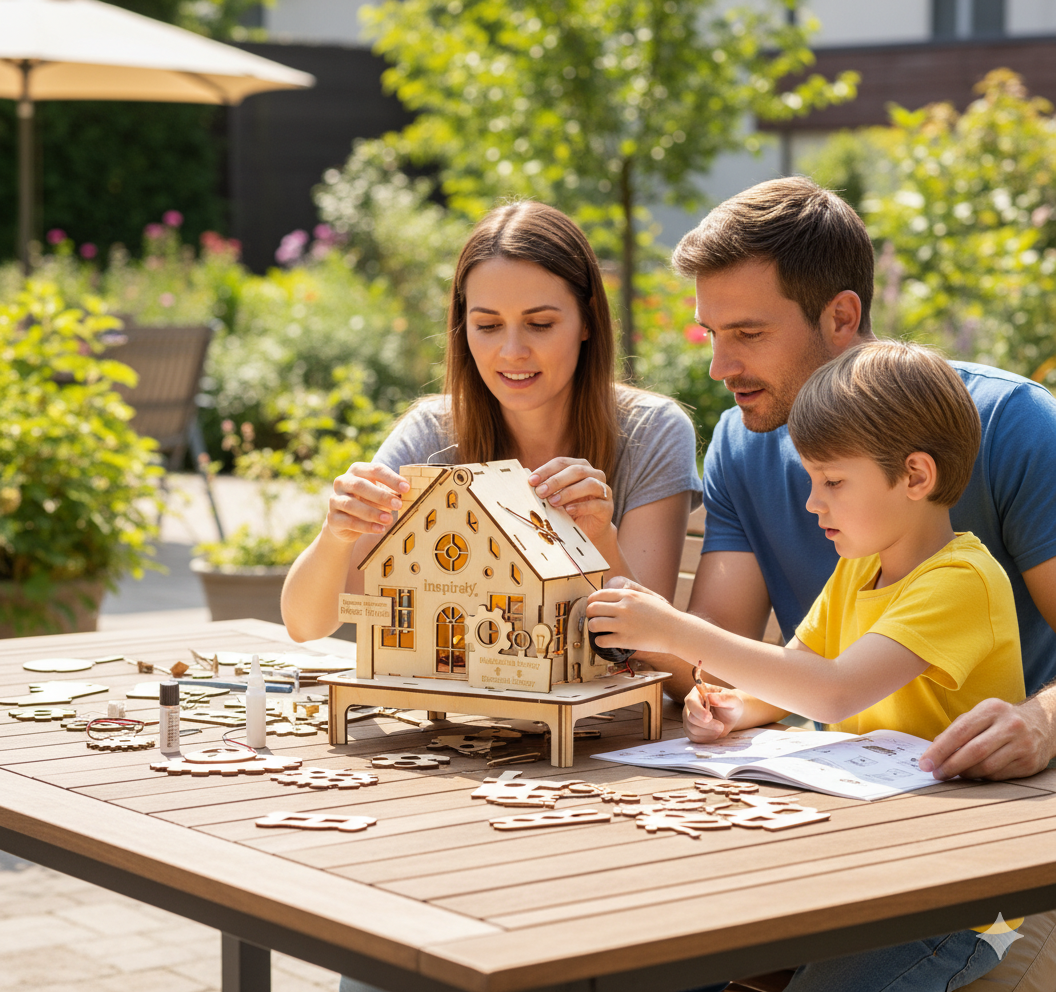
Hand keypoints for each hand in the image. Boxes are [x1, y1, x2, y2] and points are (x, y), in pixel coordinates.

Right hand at [325, 463, 409, 543]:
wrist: (346, 524)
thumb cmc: (368, 502)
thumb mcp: (380, 494)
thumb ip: (391, 491)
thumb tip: (407, 492)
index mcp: (357, 471)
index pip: (375, 469)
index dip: (391, 478)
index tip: (407, 488)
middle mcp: (342, 482)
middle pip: (360, 485)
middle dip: (381, 495)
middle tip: (398, 505)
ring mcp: (335, 500)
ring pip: (351, 504)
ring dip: (372, 512)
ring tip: (389, 519)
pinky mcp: (332, 518)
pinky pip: (348, 521)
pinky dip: (365, 526)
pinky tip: (379, 529)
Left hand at [528, 457, 612, 544]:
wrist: (588, 529)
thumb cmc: (569, 509)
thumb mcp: (555, 496)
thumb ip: (545, 487)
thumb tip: (526, 479)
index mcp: (580, 467)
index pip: (562, 462)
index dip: (546, 470)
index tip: (531, 481)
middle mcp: (595, 475)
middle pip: (576, 470)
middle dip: (556, 481)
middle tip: (540, 492)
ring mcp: (603, 491)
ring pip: (589, 484)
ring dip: (568, 492)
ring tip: (553, 502)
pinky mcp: (607, 507)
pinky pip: (596, 504)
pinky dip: (581, 507)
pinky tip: (568, 510)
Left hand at [586, 580, 677, 655]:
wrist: (675, 630)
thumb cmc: (662, 614)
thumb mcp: (645, 597)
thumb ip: (628, 595)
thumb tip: (612, 595)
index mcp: (627, 595)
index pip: (598, 595)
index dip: (592, 602)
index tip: (593, 607)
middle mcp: (623, 608)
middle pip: (592, 608)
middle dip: (589, 614)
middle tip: (593, 619)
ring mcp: (623, 624)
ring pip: (593, 624)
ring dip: (593, 628)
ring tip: (598, 630)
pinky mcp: (625, 640)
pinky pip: (601, 640)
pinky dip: (600, 641)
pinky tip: (605, 640)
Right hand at [684, 684, 742, 742]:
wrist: (731, 716)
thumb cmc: (731, 704)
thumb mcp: (733, 700)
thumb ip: (724, 698)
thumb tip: (710, 697)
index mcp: (697, 693)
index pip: (691, 702)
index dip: (699, 711)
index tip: (709, 718)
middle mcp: (690, 706)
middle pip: (690, 718)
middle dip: (708, 724)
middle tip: (721, 726)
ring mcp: (688, 718)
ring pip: (692, 729)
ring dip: (709, 732)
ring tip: (720, 727)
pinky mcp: (690, 730)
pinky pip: (694, 738)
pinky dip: (707, 738)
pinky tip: (714, 732)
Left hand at [919, 695, 1055, 780]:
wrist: (1042, 725)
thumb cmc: (999, 721)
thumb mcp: (979, 716)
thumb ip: (956, 730)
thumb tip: (933, 751)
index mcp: (991, 709)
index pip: (960, 731)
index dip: (940, 750)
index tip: (925, 763)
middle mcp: (1010, 725)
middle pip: (973, 751)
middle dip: (950, 765)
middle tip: (936, 774)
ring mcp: (1023, 744)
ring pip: (986, 767)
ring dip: (965, 773)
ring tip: (954, 773)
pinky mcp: (1030, 763)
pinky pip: (999, 776)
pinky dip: (982, 777)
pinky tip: (975, 774)